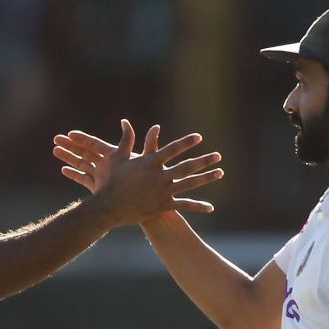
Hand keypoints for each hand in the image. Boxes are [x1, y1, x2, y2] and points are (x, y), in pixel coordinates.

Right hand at [52, 121, 223, 226]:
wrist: (108, 206)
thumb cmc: (110, 180)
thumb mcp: (117, 157)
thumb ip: (126, 139)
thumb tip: (125, 121)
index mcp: (150, 162)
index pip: (172, 149)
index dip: (186, 142)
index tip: (198, 137)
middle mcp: (160, 176)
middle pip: (187, 166)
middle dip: (204, 160)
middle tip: (218, 155)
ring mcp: (163, 191)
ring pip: (190, 184)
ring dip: (206, 178)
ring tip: (220, 173)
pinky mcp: (163, 206)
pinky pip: (184, 206)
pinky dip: (198, 206)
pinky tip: (211, 207)